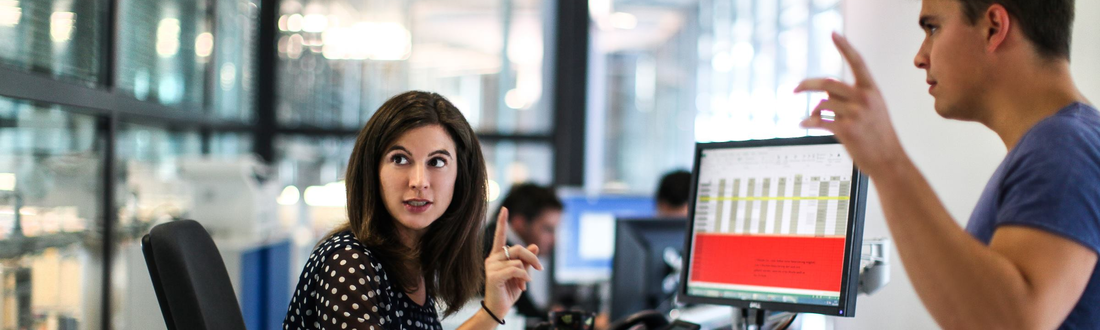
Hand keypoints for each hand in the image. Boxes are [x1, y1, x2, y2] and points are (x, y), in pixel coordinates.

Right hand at [483, 207, 542, 317]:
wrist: (499, 308)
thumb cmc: (508, 291)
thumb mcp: (521, 274)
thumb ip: (526, 261)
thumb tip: (535, 245)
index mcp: (497, 256)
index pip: (499, 236)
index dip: (503, 222)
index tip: (505, 208)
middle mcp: (492, 258)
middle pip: (518, 248)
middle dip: (532, 258)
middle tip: (539, 268)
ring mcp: (491, 267)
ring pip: (518, 260)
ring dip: (526, 273)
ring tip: (524, 284)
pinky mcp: (493, 276)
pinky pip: (516, 269)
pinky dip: (524, 277)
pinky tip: (523, 286)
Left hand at [795, 32, 906, 177]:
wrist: (889, 160)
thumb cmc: (878, 134)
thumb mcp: (873, 109)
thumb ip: (852, 97)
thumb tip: (822, 97)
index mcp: (872, 90)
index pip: (857, 62)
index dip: (844, 47)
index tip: (834, 34)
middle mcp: (864, 98)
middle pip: (828, 83)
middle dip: (808, 84)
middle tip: (795, 88)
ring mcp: (856, 114)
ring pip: (822, 104)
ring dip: (814, 111)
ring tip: (813, 119)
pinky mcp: (846, 130)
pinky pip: (818, 121)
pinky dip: (807, 122)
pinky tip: (802, 124)